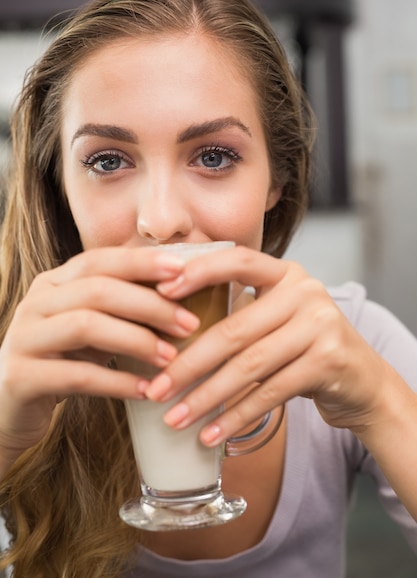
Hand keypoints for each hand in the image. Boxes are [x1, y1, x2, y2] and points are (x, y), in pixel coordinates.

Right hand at [0, 247, 198, 471]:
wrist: (10, 407)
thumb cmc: (62, 361)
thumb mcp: (91, 328)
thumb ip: (121, 309)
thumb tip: (180, 295)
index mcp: (53, 283)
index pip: (100, 260)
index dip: (141, 262)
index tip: (183, 269)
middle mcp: (35, 302)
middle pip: (97, 290)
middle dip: (149, 305)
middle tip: (188, 324)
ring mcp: (23, 338)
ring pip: (86, 326)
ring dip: (136, 340)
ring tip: (170, 358)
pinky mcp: (21, 377)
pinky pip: (77, 375)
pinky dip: (117, 382)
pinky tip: (147, 390)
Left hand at [145, 246, 391, 445]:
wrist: (363, 380)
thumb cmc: (305, 346)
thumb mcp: (277, 318)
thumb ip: (240, 313)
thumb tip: (168, 330)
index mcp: (285, 274)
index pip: (238, 260)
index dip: (198, 271)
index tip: (159, 290)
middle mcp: (305, 292)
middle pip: (234, 329)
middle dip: (188, 364)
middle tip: (156, 389)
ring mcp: (320, 325)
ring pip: (249, 365)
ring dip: (206, 397)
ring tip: (174, 418)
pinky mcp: (328, 361)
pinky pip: (270, 393)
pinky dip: (236, 416)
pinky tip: (211, 434)